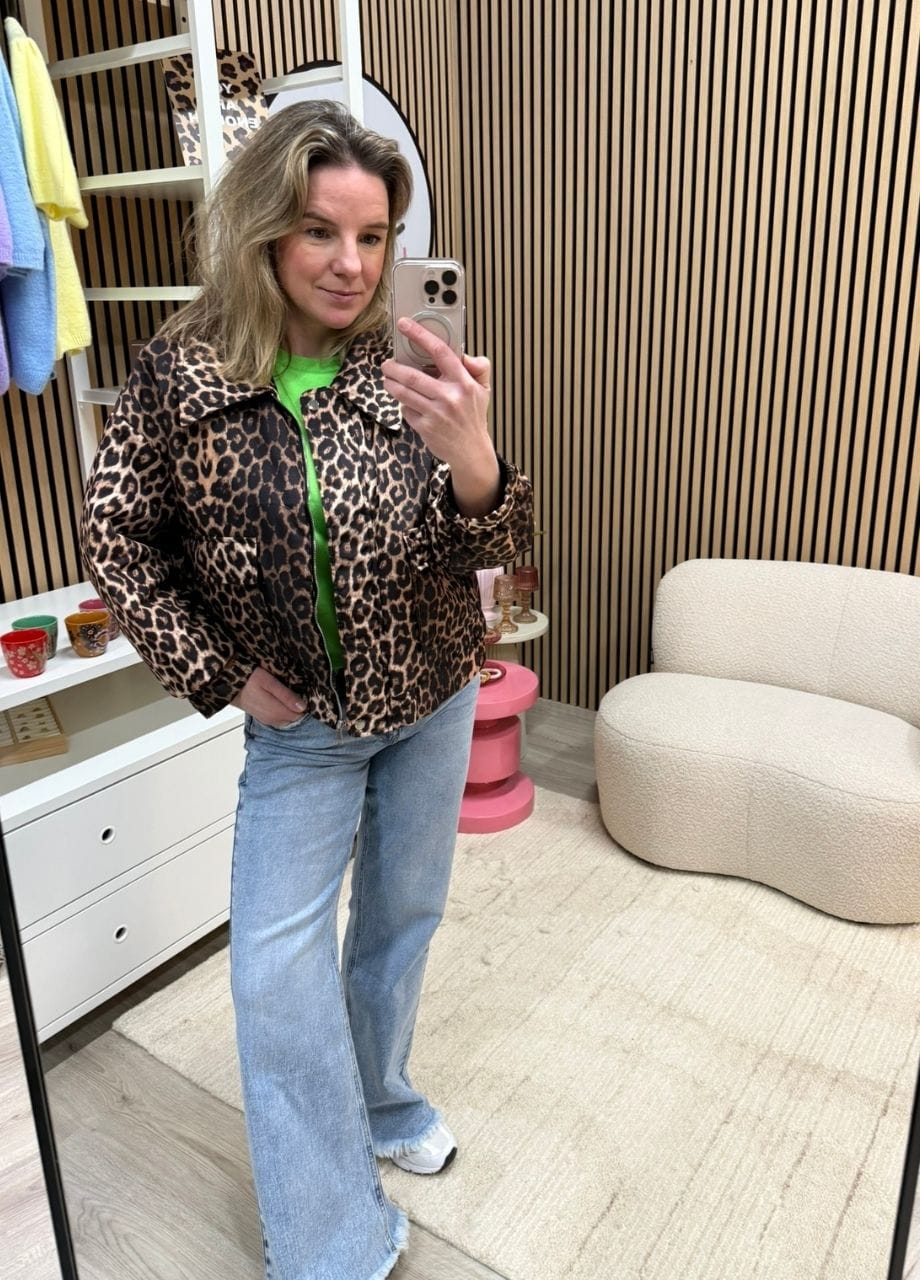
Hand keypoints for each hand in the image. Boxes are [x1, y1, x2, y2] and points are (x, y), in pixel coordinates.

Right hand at [231, 666, 306, 726]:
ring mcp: (266, 719)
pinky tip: (280, 702)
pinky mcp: (261, 718)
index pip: (299, 715)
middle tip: (296, 693)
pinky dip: (282, 712)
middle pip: (293, 718)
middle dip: (298, 708)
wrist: (228, 682)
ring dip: (290, 710)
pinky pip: (277, 719)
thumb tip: (302, 707)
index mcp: (276, 711)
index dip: (303, 705)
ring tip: (288, 696)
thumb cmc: (249, 678)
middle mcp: (272, 719)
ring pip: (286, 719)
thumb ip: (286, 696)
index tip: (303, 693)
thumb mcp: (270, 682)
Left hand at [382, 318, 500, 514]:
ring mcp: (436, 413)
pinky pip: (406, 409)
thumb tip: (465, 354)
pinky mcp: (425, 427)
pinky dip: (403, 404)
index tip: (405, 324)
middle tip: (387, 364)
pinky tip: (407, 402)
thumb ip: (478, 367)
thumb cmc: (473, 416)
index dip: (420, 335)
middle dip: (393, 368)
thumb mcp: (483, 389)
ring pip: (404, 392)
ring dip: (391, 384)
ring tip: (388, 379)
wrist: (470, 451)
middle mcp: (449, 396)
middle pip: (412, 376)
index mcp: (464, 382)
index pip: (440, 352)